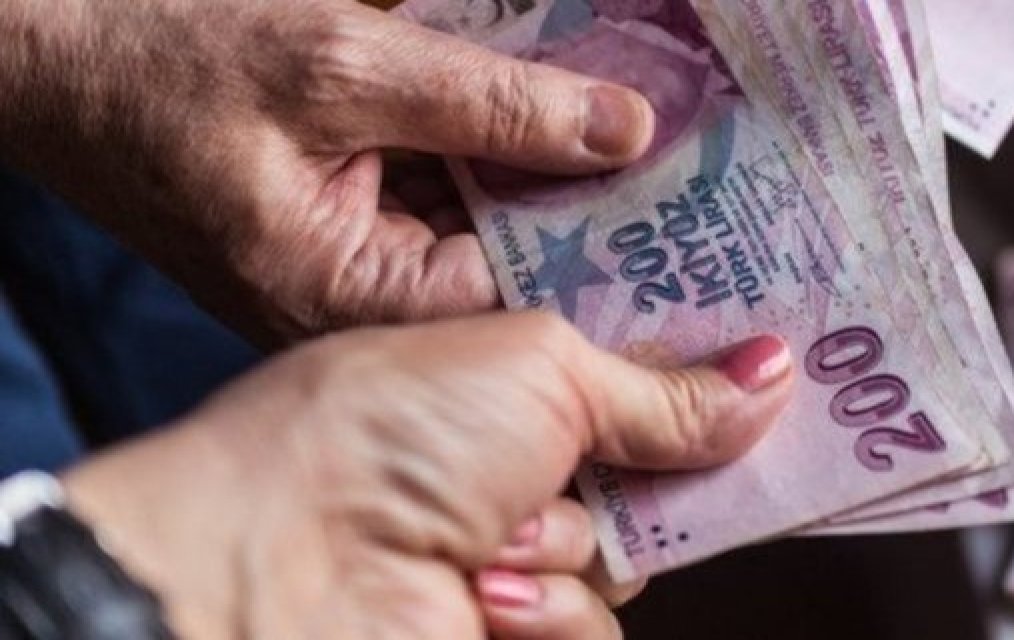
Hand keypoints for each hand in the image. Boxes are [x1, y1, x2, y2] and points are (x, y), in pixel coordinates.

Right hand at [0, 0, 653, 344]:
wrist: (55, 52)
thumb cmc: (163, 61)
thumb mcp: (341, 63)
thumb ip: (493, 102)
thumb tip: (626, 129)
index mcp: (352, 300)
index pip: (525, 303)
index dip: (619, 261)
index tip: (711, 226)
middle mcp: (364, 308)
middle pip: (520, 274)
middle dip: (603, 218)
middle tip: (713, 177)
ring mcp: (358, 271)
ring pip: (492, 232)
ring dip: (559, 179)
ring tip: (663, 135)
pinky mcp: (353, 229)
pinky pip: (452, 201)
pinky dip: (502, 157)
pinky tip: (567, 115)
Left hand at [61, 312, 793, 638]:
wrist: (281, 564)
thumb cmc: (384, 432)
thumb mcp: (542, 369)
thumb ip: (663, 388)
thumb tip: (770, 376)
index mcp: (512, 375)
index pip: (641, 373)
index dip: (703, 376)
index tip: (771, 370)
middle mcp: (515, 458)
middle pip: (652, 471)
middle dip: (648, 471)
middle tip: (621, 454)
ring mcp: (511, 548)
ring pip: (627, 557)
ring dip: (571, 544)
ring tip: (497, 531)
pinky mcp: (513, 625)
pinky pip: (592, 625)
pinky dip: (550, 611)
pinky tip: (488, 589)